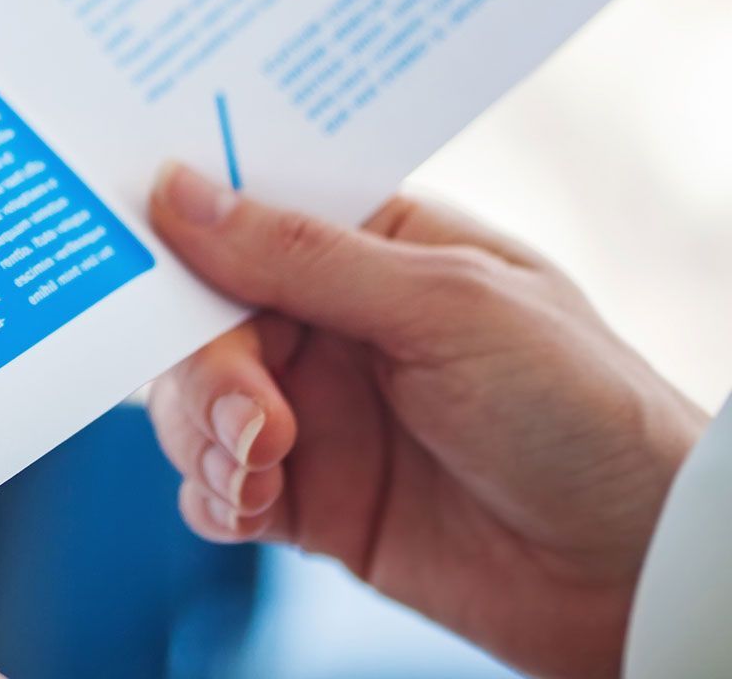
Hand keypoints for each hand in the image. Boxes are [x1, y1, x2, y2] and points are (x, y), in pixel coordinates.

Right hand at [147, 164, 707, 678]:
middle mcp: (330, 321)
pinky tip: (253, 505)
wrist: (636, 573)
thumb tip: (177, 189)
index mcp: (369, 244)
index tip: (127, 247)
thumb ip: (302, 255)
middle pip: (200, 319)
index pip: (243, 214)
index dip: (180, 228)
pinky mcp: (307, 498)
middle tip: (250, 415)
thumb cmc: (582, 410)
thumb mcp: (444, 305)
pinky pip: (214, 485)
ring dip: (203, 436)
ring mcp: (315, 411)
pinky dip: (214, 494)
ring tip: (258, 471)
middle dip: (204, 368)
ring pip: (190, 403)